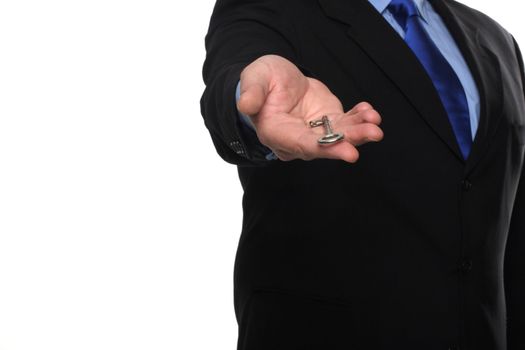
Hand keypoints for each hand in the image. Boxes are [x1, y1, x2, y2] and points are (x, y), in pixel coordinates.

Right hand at [237, 55, 383, 162]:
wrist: (274, 80)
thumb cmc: (261, 81)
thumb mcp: (254, 79)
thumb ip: (251, 93)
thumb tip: (245, 104)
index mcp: (277, 132)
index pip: (302, 144)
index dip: (326, 148)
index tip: (348, 151)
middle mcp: (297, 139)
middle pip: (325, 145)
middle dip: (350, 141)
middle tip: (372, 134)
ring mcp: (315, 132)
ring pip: (340, 136)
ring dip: (360, 131)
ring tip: (375, 123)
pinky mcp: (329, 122)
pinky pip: (347, 124)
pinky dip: (360, 119)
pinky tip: (370, 112)